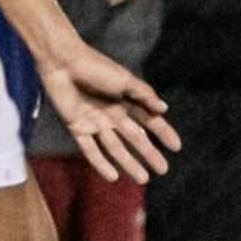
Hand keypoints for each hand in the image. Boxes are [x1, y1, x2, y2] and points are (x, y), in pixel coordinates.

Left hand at [40, 42, 178, 184]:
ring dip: (129, 163)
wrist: (63, 61)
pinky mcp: (77, 127)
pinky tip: (113, 176)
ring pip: (115, 148)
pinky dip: (101, 163)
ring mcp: (95, 122)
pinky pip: (90, 150)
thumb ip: (144, 95)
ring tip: (143, 178)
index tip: (176, 147)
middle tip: (163, 170)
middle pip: (135, 138)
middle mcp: (113, 114)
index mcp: (126, 100)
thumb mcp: (124, 79)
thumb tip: (164, 109)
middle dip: (149, 154)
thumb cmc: (96, 66)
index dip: (163, 133)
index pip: (150, 120)